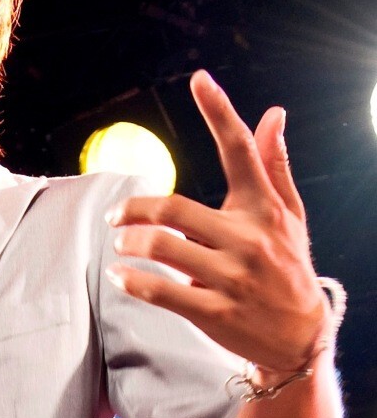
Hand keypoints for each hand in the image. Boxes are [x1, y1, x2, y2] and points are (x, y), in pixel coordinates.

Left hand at [104, 70, 327, 372]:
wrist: (301, 338)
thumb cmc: (288, 267)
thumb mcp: (288, 217)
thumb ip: (273, 166)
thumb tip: (273, 114)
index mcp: (263, 209)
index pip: (241, 152)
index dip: (220, 112)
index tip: (199, 79)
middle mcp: (247, 239)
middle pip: (175, 209)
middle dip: (135, 209)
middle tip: (115, 216)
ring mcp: (231, 278)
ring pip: (163, 249)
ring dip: (130, 243)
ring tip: (119, 244)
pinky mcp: (214, 312)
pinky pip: (162, 291)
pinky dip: (133, 282)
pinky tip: (119, 275)